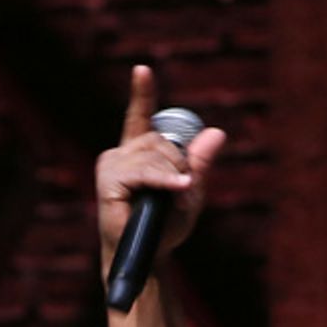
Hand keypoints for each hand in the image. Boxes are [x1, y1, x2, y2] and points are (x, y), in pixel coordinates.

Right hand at [96, 65, 226, 265]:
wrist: (149, 256)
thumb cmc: (165, 227)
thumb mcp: (190, 191)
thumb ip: (200, 162)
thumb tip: (217, 132)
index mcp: (138, 154)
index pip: (140, 117)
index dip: (142, 93)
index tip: (142, 70)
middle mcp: (120, 154)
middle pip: (160, 140)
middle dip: (179, 165)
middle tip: (179, 193)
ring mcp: (112, 165)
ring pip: (156, 155)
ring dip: (172, 178)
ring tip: (171, 200)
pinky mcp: (109, 180)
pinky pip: (146, 172)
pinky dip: (165, 181)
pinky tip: (178, 189)